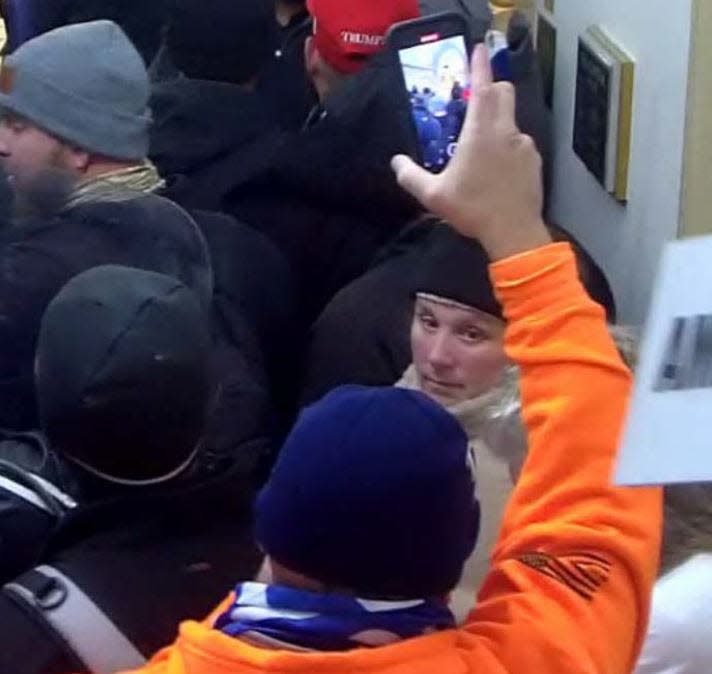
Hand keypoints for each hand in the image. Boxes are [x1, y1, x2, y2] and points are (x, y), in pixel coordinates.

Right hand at [391, 44, 550, 260]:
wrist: (514, 232)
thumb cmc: (472, 210)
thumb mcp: (433, 196)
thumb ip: (411, 176)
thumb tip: (397, 162)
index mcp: (480, 133)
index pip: (482, 87)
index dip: (479, 65)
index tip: (477, 50)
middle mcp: (505, 131)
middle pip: (503, 93)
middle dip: (491, 88)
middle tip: (475, 100)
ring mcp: (524, 145)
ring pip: (511, 121)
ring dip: (498, 125)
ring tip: (483, 152)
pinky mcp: (535, 160)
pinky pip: (520, 144)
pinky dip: (508, 147)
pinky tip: (498, 171)